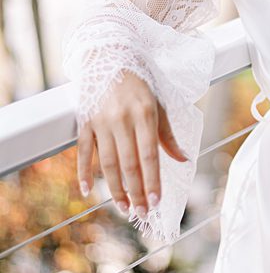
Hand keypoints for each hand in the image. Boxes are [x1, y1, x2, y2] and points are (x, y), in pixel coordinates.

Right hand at [75, 70, 186, 217]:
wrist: (109, 60)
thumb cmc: (139, 87)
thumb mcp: (159, 106)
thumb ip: (168, 136)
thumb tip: (183, 159)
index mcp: (144, 116)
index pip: (149, 156)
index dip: (152, 180)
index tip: (155, 201)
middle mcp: (121, 121)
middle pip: (129, 164)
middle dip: (136, 191)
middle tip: (140, 213)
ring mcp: (100, 123)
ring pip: (107, 162)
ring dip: (114, 188)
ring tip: (123, 207)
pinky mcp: (84, 123)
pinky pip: (82, 152)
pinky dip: (83, 172)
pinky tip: (88, 190)